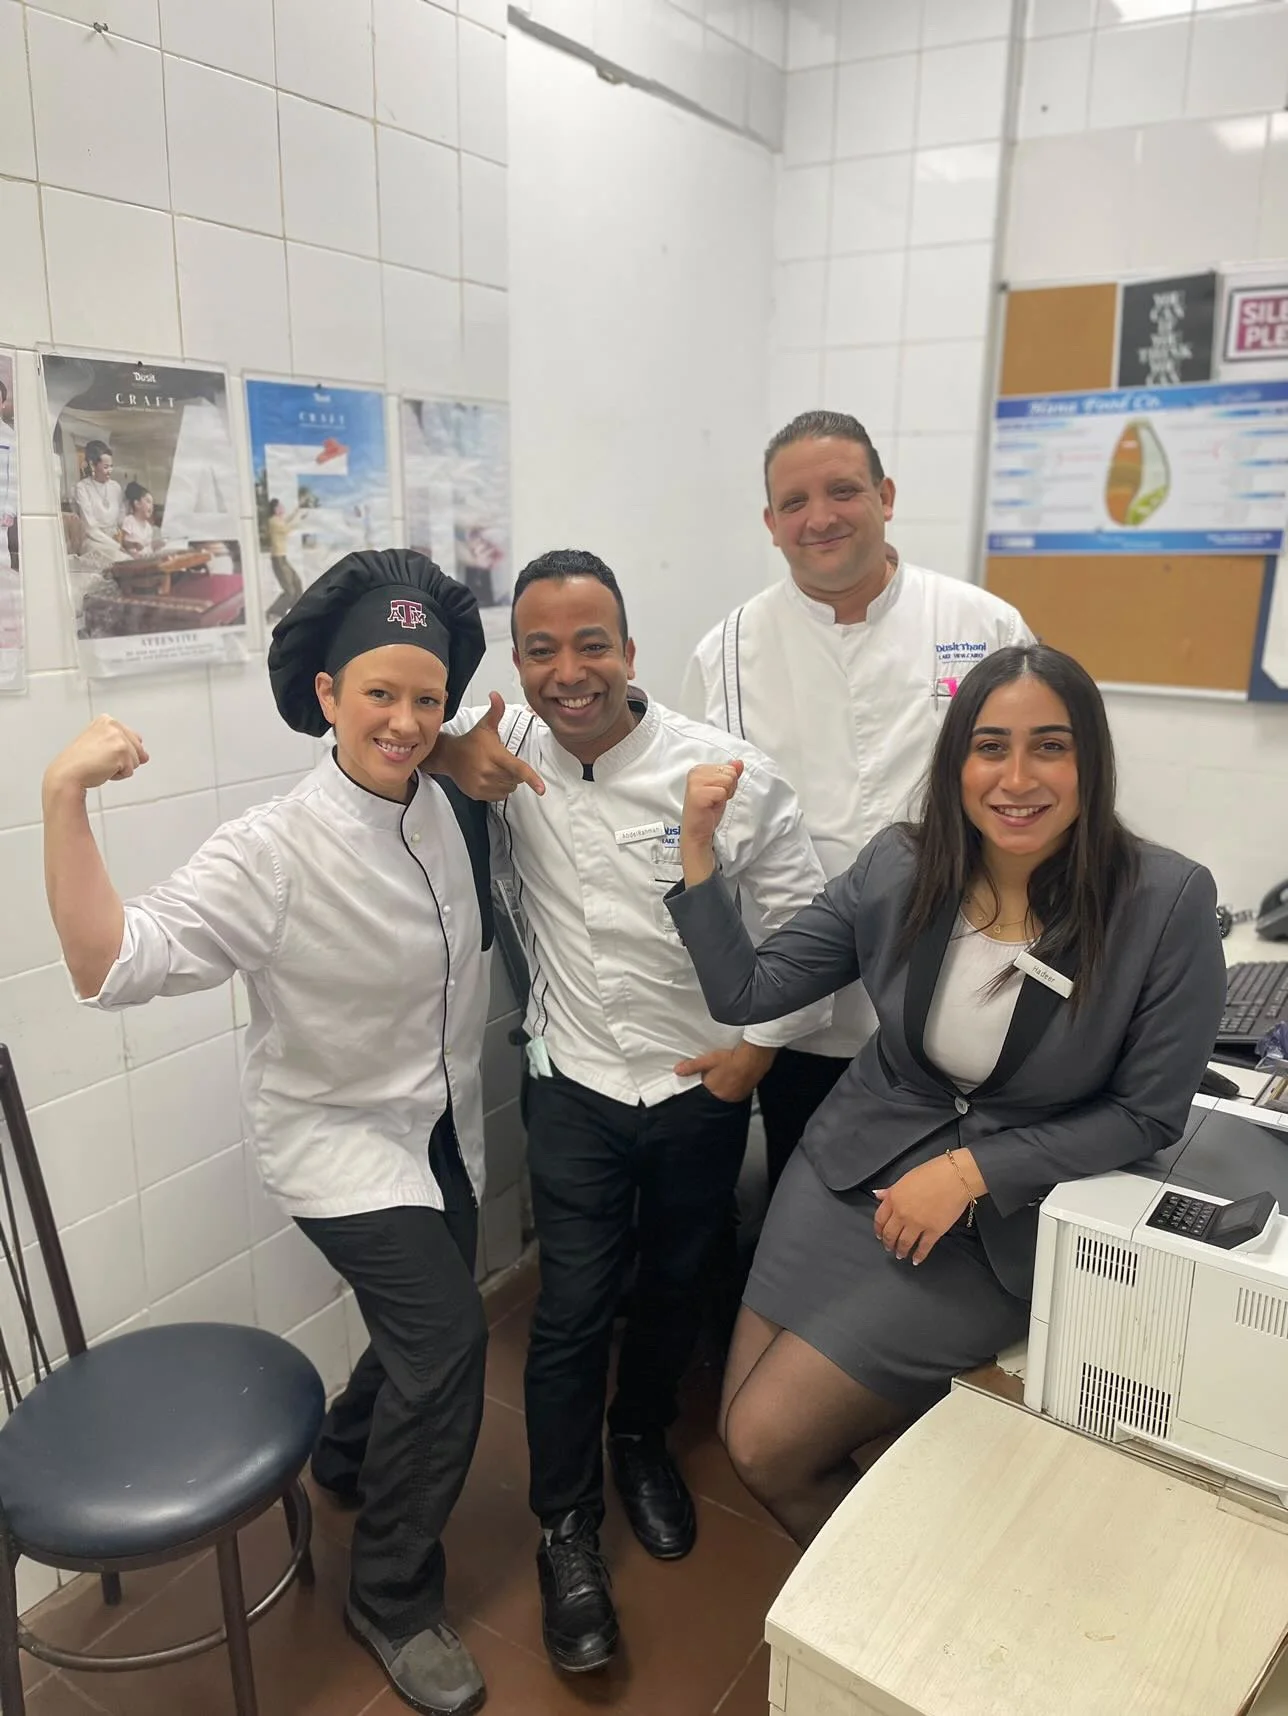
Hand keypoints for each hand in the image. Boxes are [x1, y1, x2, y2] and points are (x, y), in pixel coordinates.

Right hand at [44, 716, 148, 795]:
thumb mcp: (101, 745)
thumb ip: (125, 745)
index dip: (120, 752)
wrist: (67, 774)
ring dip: (120, 768)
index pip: (133, 739)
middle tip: (100, 760)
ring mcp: (118, 737)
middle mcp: (113, 725)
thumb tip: (145, 756)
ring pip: (136, 761)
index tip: (100, 753)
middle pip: (138, 749)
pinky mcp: (121, 751)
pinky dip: (118, 775)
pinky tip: (102, 770)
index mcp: (106, 720)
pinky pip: (130, 771)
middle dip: (123, 760)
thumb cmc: (79, 762)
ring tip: (100, 765)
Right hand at [428, 691, 545, 799]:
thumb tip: (496, 694)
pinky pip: (500, 796)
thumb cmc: (472, 741)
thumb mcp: (485, 725)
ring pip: (509, 789)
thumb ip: (496, 711)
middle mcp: (489, 771)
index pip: (517, 768)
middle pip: (516, 779)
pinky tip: (489, 778)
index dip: (532, 779)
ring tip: (494, 769)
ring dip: (508, 781)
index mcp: (495, 755)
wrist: (449, 757)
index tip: (542, 789)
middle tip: (501, 761)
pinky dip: (499, 789)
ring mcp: (483, 784)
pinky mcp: (478, 794)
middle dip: (514, 772)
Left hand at [674, 1040, 774, 1103]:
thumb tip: (677, 1071)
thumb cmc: (731, 1058)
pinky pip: (739, 1090)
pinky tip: (738, 1073)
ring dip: (728, 1083)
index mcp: (715, 1091)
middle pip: (717, 1090)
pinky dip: (737, 1084)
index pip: (706, 1087)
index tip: (710, 1070)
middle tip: (721, 1068)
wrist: (754, 1056)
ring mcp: (738, 1095)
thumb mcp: (708, 1060)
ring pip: (729, 1090)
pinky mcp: (748, 1091)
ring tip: (730, 1070)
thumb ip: (692, 1066)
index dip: (707, 1077)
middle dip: (717, 1080)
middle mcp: (726, 1097)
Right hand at [680, 760, 742, 850]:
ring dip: (725, 794)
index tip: (717, 793)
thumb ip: (730, 774)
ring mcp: (695, 782)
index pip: (729, 767)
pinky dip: (721, 801)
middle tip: (716, 799)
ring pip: (728, 780)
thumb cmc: (708, 810)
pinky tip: (711, 806)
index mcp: (699, 769)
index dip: (728, 783)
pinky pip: (722, 792)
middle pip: (730, 773)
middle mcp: (695, 772)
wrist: (698, 831)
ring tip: (714, 802)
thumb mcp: (722, 789)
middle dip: (728, 788)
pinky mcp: (698, 794)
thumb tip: (739, 762)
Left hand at [872, 1153, 983, 1265]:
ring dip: (901, 1251)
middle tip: (889, 1247)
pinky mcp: (934, 1232)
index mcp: (894, 1199)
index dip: (879, 1229)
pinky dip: (918, 1256)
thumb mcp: (907, 1178)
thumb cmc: (932, 1172)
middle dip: (888, 1243)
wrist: (955, 1178)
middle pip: (890, 1234)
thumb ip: (892, 1190)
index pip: (880, 1219)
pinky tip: (916, 1260)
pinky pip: (923, 1248)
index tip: (879, 1234)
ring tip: (901, 1255)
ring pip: (904, 1243)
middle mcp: (902, 1214)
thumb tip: (878, 1195)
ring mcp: (917, 1224)